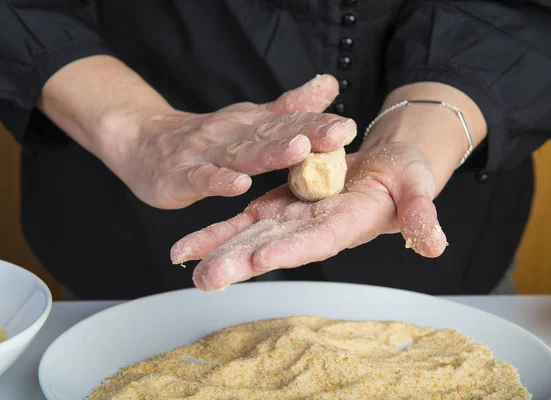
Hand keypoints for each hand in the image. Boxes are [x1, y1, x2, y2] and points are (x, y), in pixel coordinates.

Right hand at [37, 57, 354, 208]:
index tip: (348, 127)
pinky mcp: (182, 176)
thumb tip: (330, 85)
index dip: (319, 124)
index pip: (290, 122)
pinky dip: (219, 181)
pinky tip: (239, 185)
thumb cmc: (207, 137)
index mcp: (252, 124)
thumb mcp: (250, 121)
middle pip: (272, 135)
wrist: (143, 142)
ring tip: (298, 149)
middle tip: (336, 133)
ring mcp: (207, 154)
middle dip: (306, 134)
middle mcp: (233, 134)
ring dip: (269, 153)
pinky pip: (203, 179)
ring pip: (242, 154)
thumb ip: (290, 108)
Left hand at [171, 142, 446, 290]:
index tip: (260, 260)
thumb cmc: (404, 176)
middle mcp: (312, 228)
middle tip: (206, 278)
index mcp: (345, 224)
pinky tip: (185, 246)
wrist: (384, 165)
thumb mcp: (416, 186)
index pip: (316, 241)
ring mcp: (291, 218)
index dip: (290, 250)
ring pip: (249, 236)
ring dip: (217, 249)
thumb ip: (421, 212)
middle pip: (273, 247)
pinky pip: (242, 219)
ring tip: (183, 262)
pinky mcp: (277, 205)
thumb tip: (435, 244)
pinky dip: (215, 231)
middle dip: (240, 261)